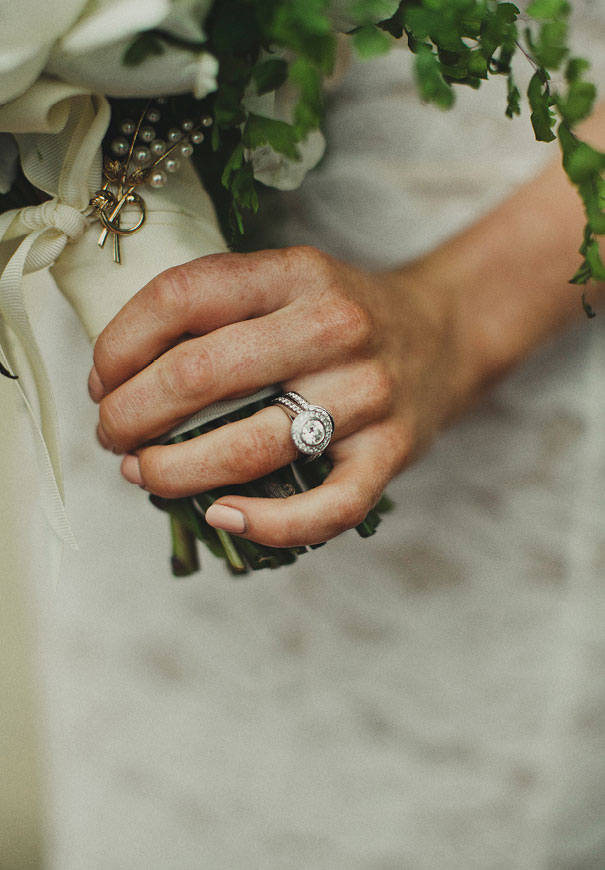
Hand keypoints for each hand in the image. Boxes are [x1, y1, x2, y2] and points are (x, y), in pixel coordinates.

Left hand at [89, 246, 477, 545]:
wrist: (445, 335)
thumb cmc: (346, 315)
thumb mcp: (289, 279)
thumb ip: (218, 308)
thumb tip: (119, 374)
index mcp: (297, 273)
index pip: (181, 297)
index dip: (119, 344)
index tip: (101, 379)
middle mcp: (334, 328)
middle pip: (201, 375)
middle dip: (130, 415)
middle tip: (113, 435)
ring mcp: (367, 395)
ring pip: (250, 446)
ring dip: (175, 471)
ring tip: (144, 473)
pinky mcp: (391, 453)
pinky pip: (327, 507)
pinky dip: (266, 524)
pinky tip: (222, 515)